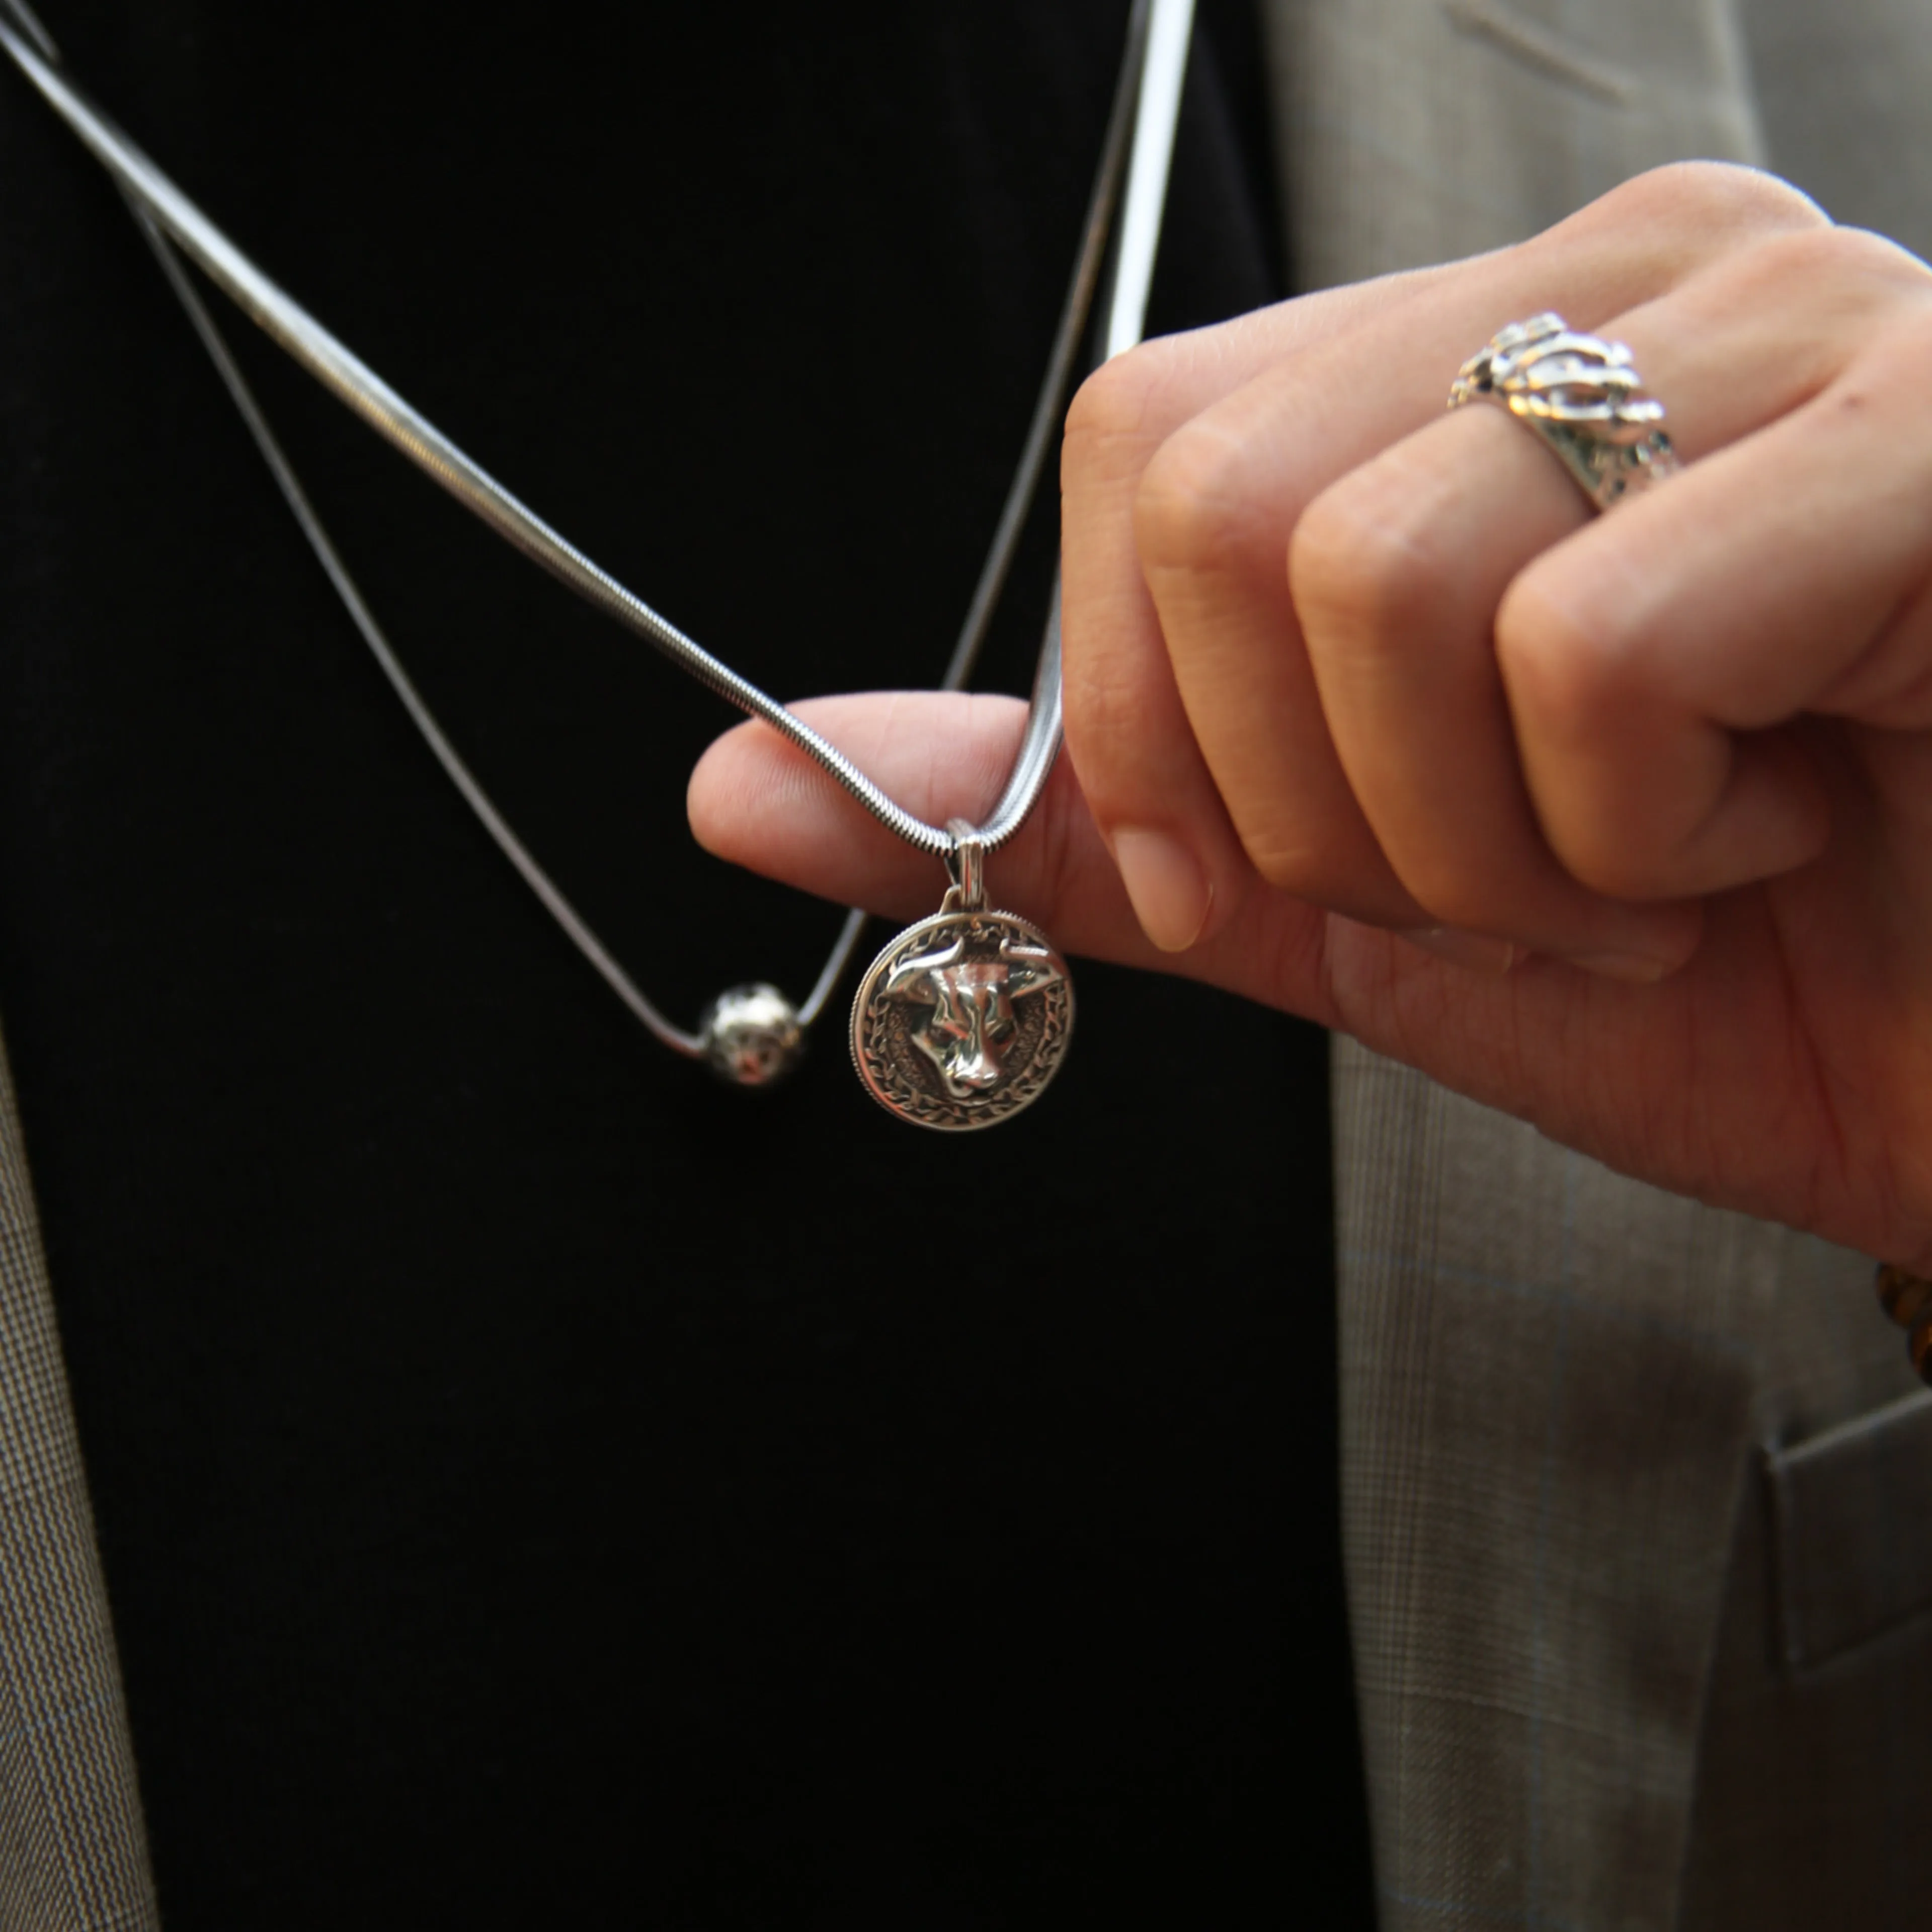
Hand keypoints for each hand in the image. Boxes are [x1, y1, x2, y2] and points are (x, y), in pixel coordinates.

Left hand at [690, 163, 1931, 1268]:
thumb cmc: (1727, 982)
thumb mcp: (1334, 904)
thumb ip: (1062, 827)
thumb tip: (747, 786)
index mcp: (1484, 369)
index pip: (1144, 455)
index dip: (1158, 717)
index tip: (1302, 849)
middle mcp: (1630, 292)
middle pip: (1217, 507)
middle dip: (1319, 799)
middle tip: (1524, 874)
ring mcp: (1789, 333)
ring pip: (1375, 577)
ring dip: (1485, 839)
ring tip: (1661, 863)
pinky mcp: (1927, 445)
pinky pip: (1585, 642)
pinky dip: (1638, 835)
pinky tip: (1786, 822)